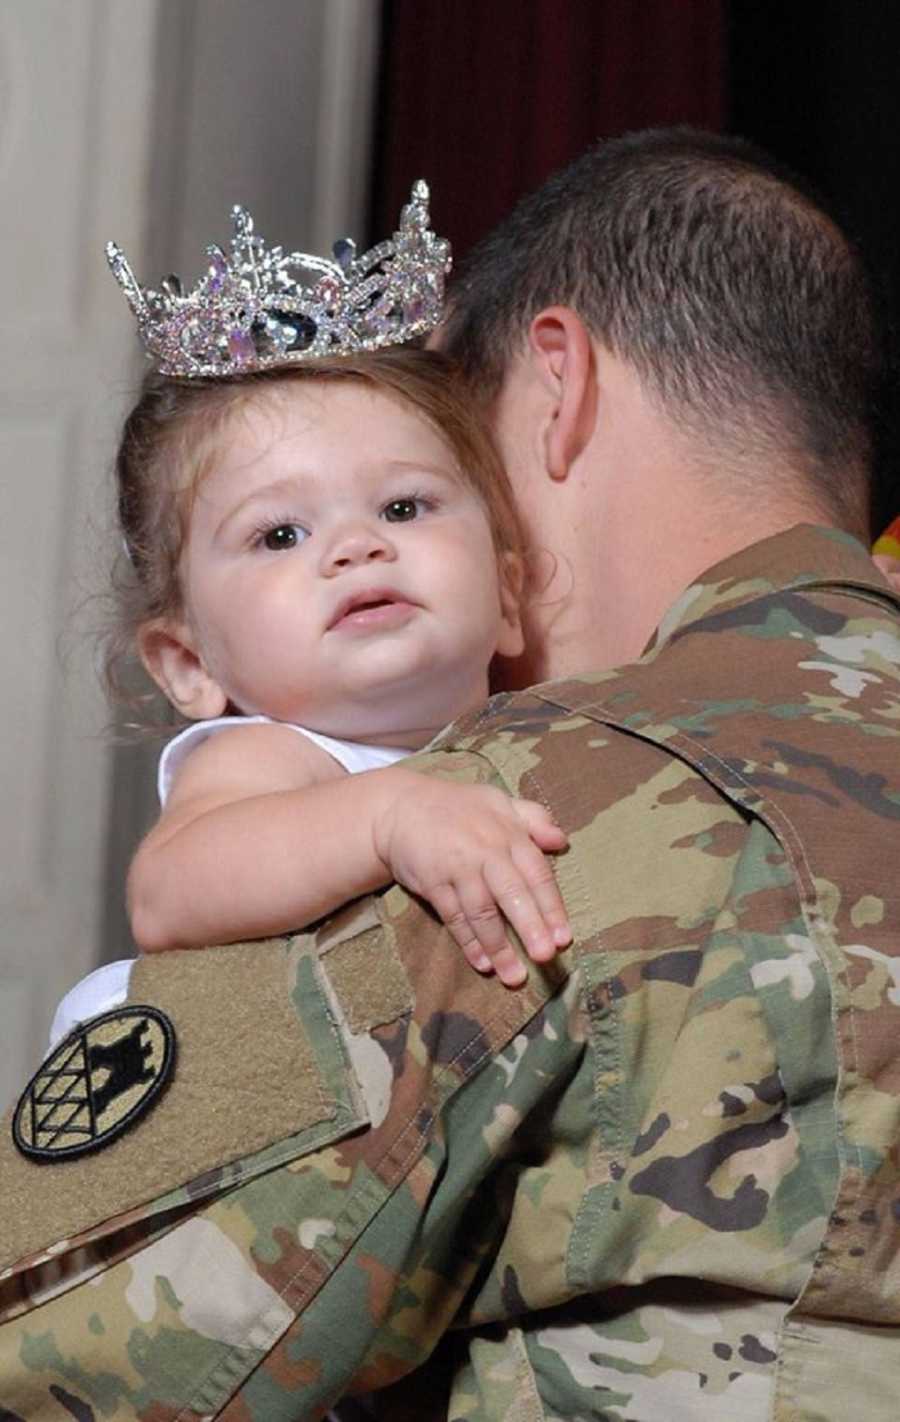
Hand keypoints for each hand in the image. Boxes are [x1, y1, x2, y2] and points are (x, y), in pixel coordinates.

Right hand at [373, 775, 570, 986]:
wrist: (400, 808)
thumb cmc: (458, 807)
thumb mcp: (498, 801)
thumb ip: (534, 818)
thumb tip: (562, 840)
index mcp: (508, 833)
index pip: (537, 873)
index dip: (551, 906)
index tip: (564, 938)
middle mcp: (485, 851)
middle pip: (512, 893)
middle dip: (530, 927)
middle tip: (545, 957)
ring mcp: (457, 868)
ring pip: (482, 912)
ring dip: (499, 946)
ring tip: (514, 976)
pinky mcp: (432, 883)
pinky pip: (453, 917)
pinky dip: (468, 942)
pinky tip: (482, 964)